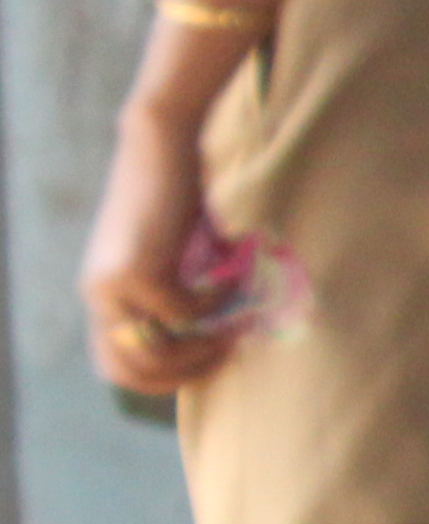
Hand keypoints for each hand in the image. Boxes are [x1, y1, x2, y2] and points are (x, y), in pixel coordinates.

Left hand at [81, 104, 248, 396]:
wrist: (160, 143)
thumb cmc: (171, 190)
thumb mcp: (165, 252)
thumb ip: (169, 288)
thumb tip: (206, 332)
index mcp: (101, 293)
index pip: (114, 365)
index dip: (159, 379)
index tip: (204, 363)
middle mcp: (99, 294)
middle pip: (128, 368)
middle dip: (181, 372)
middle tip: (223, 353)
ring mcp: (113, 285)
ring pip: (153, 351)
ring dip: (200, 348)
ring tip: (233, 327)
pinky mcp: (139, 272)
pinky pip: (184, 314)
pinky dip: (216, 304)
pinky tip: (232, 280)